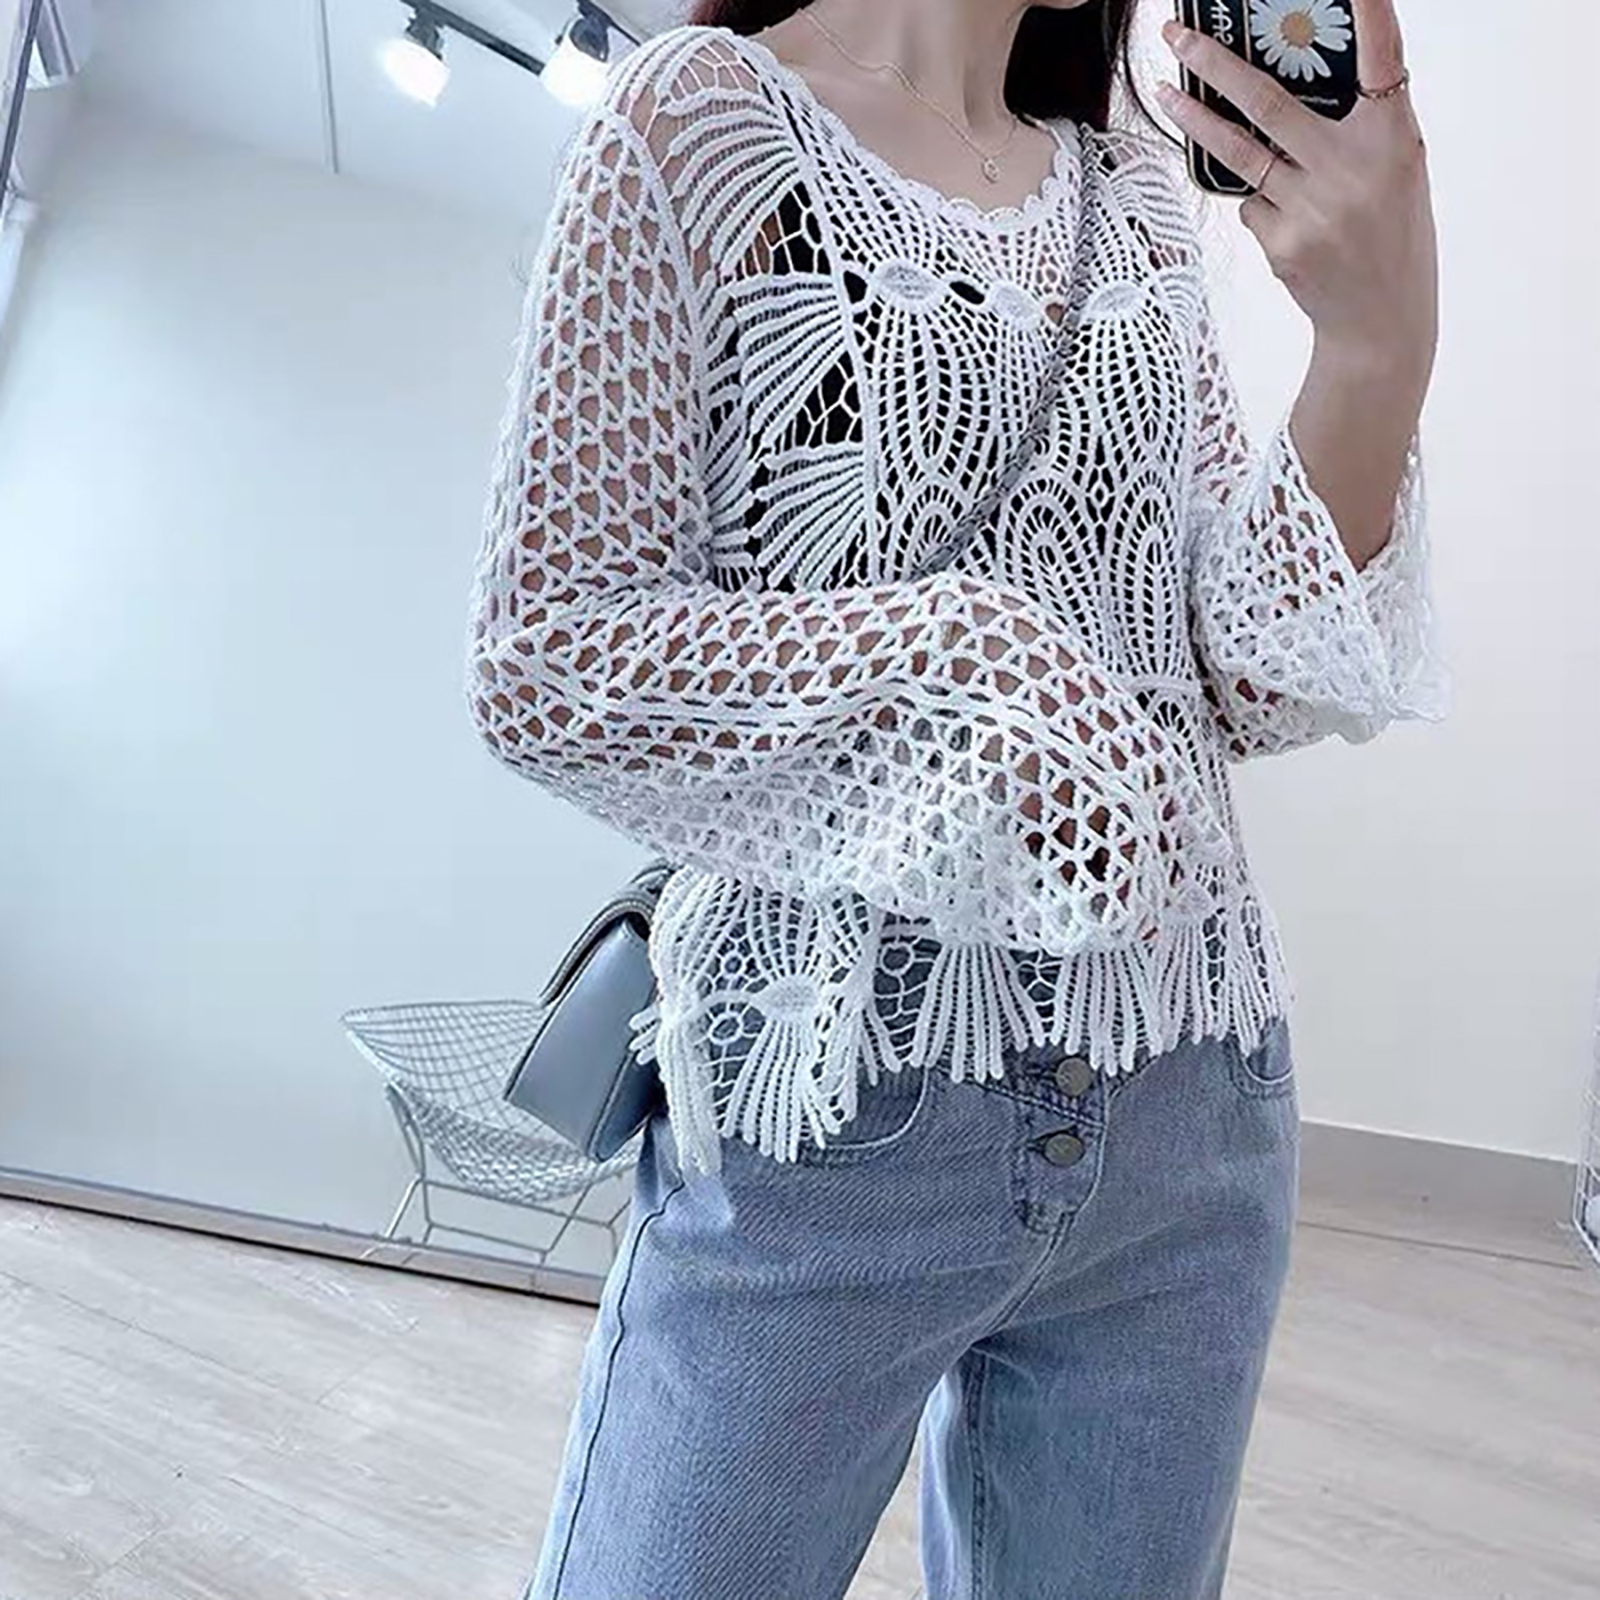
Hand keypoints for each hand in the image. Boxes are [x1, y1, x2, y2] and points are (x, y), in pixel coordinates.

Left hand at [1157, 0, 1437, 376]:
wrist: (1380, 320)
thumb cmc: (1391, 235)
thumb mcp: (1395, 169)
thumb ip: (1357, 127)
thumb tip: (1289, 83)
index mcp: (1394, 138)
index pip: (1382, 60)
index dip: (1370, 12)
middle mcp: (1352, 167)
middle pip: (1269, 103)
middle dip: (1215, 64)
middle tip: (1178, 36)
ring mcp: (1312, 207)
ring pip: (1240, 152)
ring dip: (1195, 120)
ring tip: (1165, 92)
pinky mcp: (1281, 242)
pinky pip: (1251, 203)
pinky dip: (1258, 201)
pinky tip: (1287, 220)